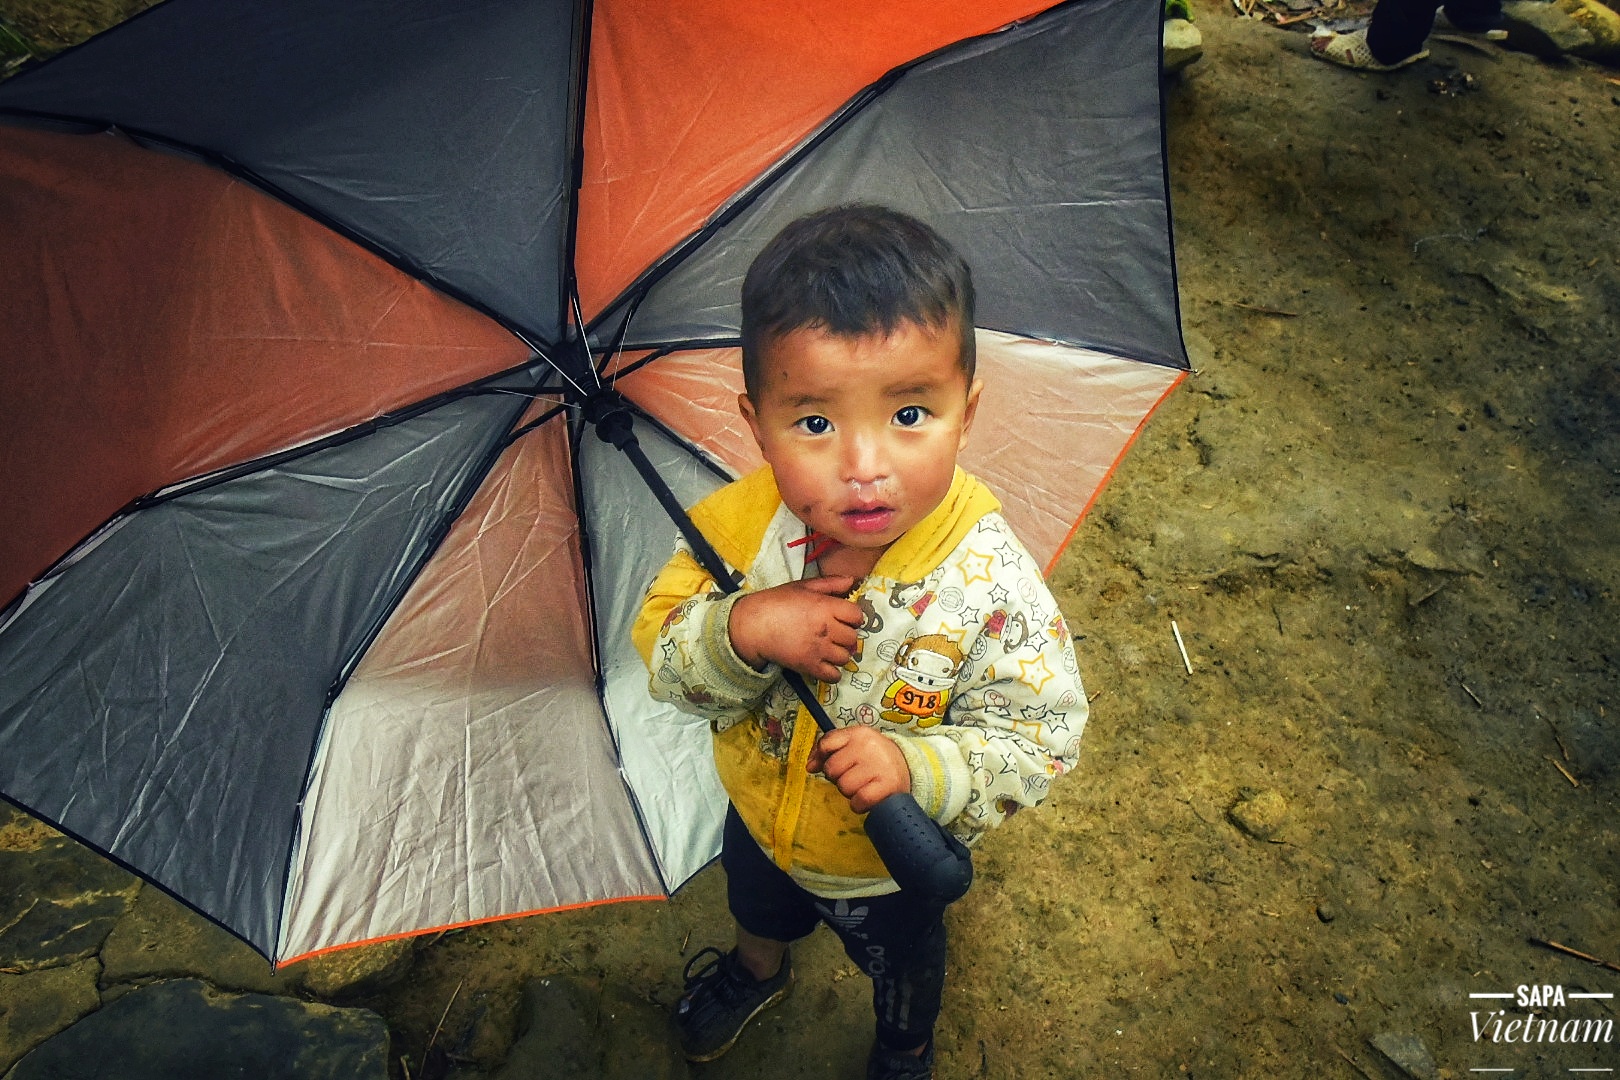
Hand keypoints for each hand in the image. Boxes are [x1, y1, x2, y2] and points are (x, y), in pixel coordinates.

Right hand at [728, 576, 861, 681]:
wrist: (753, 625)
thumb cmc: (777, 602)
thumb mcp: (803, 586)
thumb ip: (830, 583)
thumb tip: (852, 581)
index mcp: (825, 606)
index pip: (857, 615)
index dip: (853, 616)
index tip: (845, 617)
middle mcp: (826, 629)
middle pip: (852, 637)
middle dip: (847, 635)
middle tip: (836, 633)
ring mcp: (818, 649)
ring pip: (845, 657)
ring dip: (840, 653)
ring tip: (829, 648)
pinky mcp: (809, 666)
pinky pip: (834, 676)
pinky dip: (833, 672)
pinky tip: (825, 663)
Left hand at [806, 725, 910, 813]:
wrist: (909, 768)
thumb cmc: (875, 758)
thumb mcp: (854, 745)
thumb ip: (828, 750)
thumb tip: (809, 766)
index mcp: (859, 733)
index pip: (826, 744)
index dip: (822, 758)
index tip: (829, 765)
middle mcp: (868, 746)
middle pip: (831, 769)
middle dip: (839, 777)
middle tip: (855, 775)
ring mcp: (879, 765)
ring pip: (843, 787)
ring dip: (850, 792)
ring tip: (865, 784)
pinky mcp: (887, 785)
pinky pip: (857, 801)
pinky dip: (860, 804)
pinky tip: (869, 796)